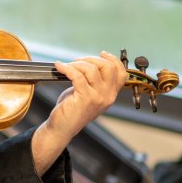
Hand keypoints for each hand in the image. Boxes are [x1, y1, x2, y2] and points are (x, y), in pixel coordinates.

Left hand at [31, 51, 124, 175]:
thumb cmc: (71, 110)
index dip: (113, 60)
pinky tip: (59, 67)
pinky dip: (66, 68)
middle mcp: (107, 96)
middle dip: (91, 59)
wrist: (62, 128)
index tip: (102, 54)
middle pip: (108, 67)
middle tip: (77, 61)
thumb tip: (87, 62)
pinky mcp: (84, 98)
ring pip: (92, 69)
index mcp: (110, 95)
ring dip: (77, 63)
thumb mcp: (87, 94)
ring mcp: (97, 97)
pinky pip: (77, 75)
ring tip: (67, 66)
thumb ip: (92, 81)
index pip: (122, 73)